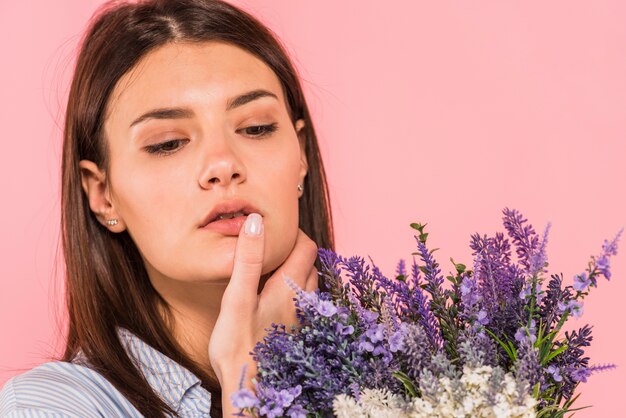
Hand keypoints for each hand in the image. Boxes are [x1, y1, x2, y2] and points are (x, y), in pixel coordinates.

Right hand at [208, 213, 318, 395]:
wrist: (248, 389)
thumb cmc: (238, 345)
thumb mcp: (237, 298)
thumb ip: (248, 259)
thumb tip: (257, 221)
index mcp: (289, 287)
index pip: (306, 247)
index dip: (294, 233)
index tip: (275, 229)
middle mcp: (302, 300)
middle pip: (310, 263)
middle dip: (296, 249)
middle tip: (273, 245)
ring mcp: (301, 318)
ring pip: (309, 284)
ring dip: (297, 270)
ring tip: (273, 268)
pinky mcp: (295, 332)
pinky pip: (302, 302)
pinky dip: (293, 290)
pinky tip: (273, 297)